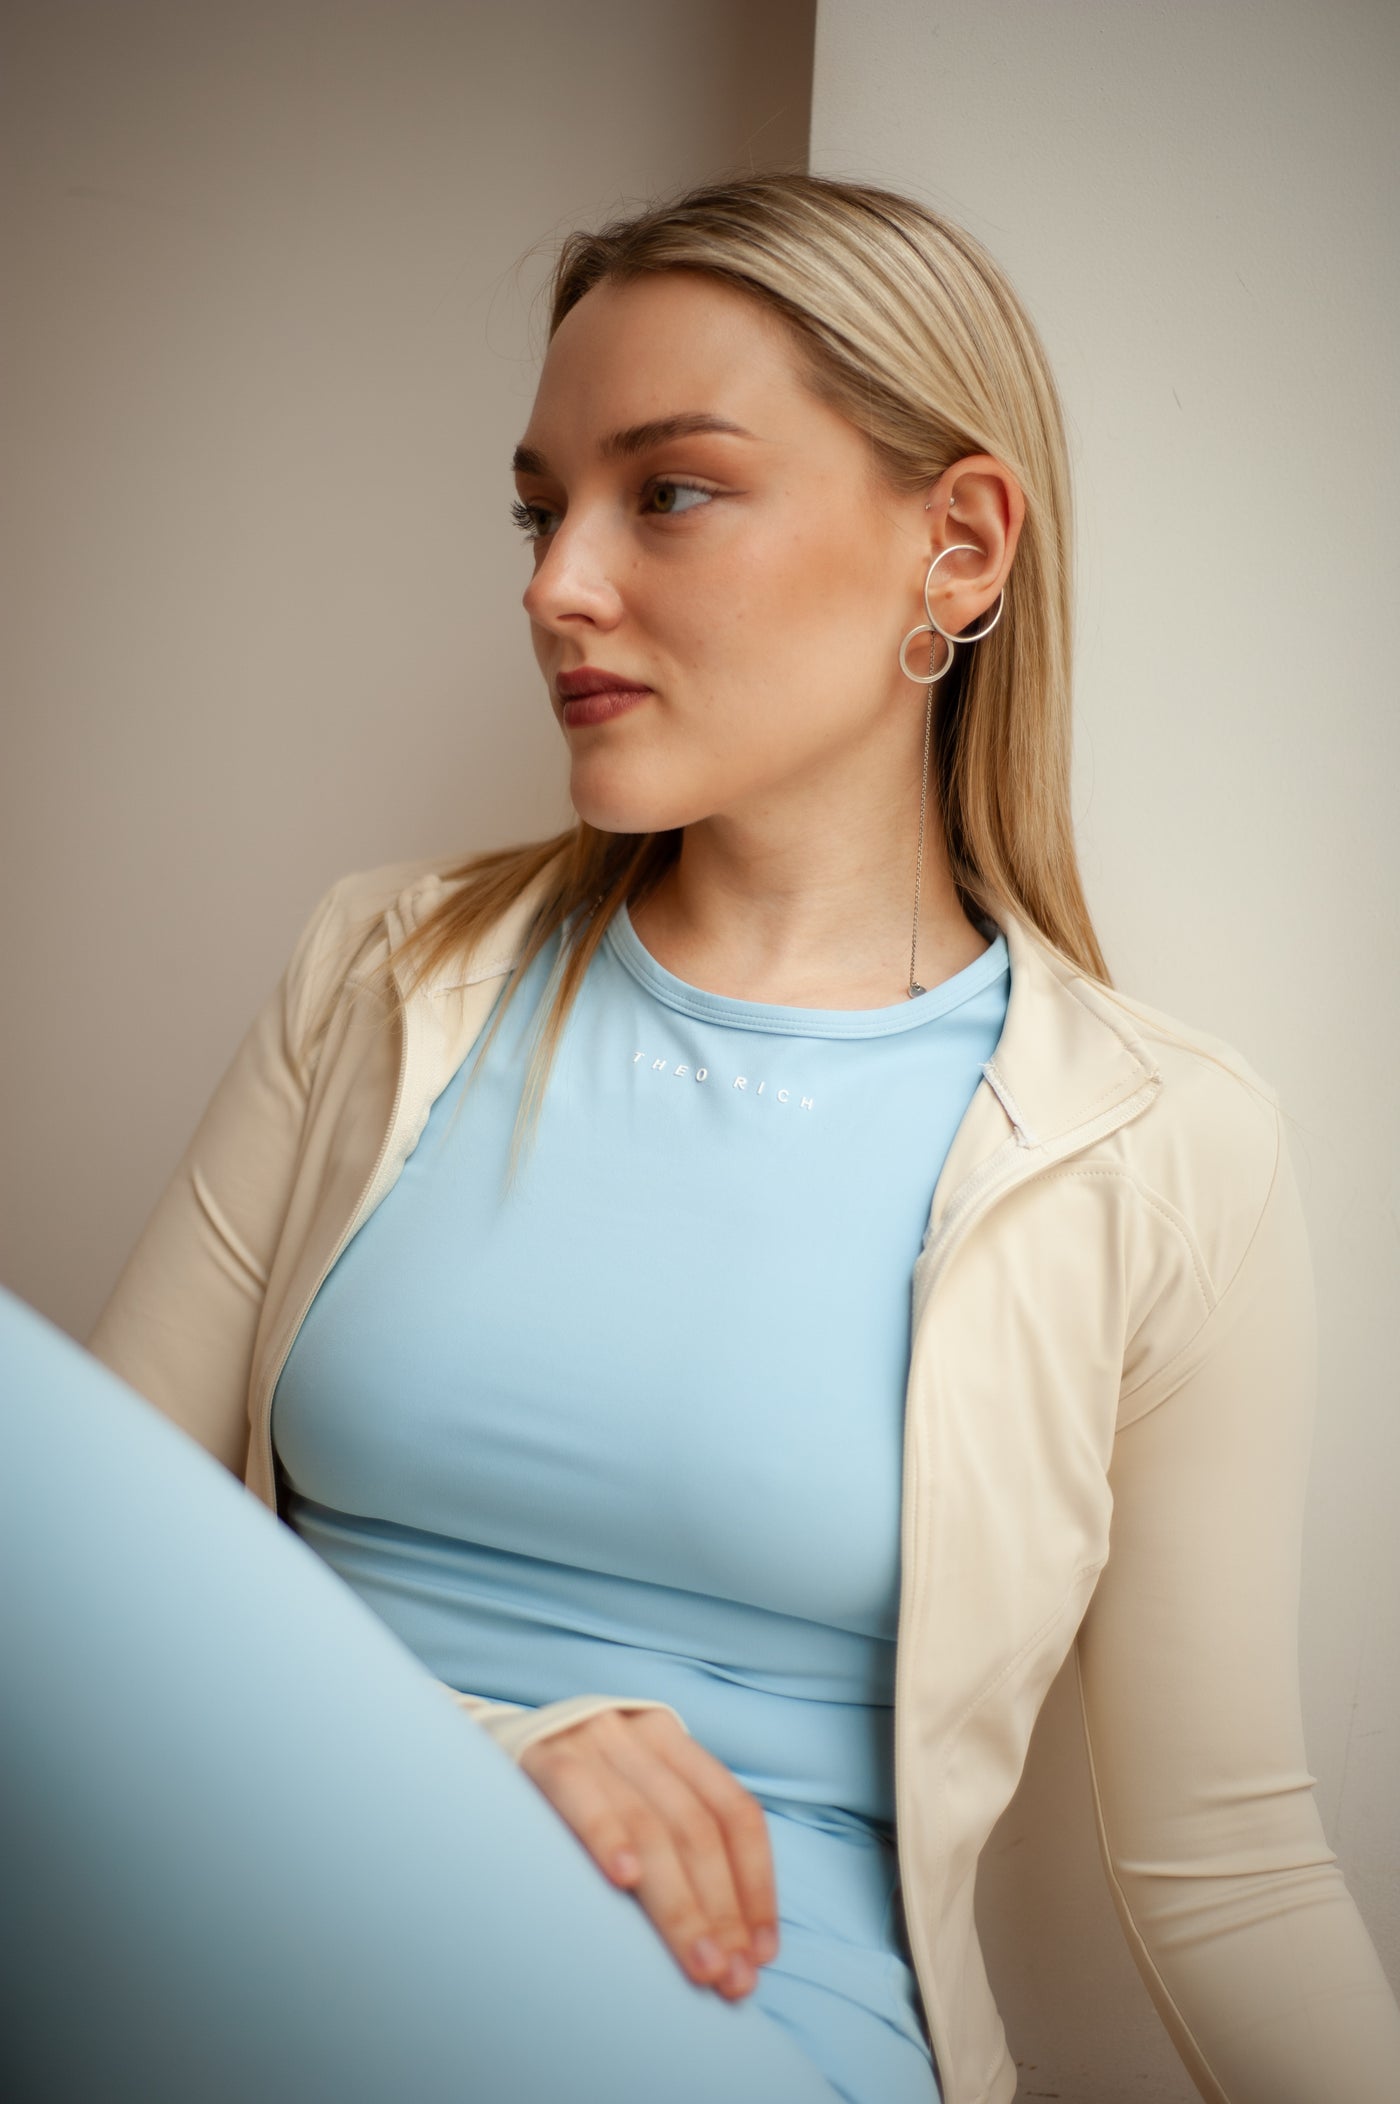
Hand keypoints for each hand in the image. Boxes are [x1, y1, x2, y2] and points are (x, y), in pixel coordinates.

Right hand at [518, 1705, 779, 1998]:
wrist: (479, 1753)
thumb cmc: (573, 1797)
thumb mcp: (633, 1799)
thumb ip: (676, 1844)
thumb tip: (733, 1939)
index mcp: (671, 1740)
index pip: (734, 1812)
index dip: (755, 1883)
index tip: (760, 1951)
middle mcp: (638, 1733)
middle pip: (698, 1829)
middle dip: (722, 1911)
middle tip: (731, 1977)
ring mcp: (591, 1740)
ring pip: (652, 1827)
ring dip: (681, 1904)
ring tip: (698, 1961)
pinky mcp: (543, 1756)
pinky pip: (583, 1798)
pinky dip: (609, 1839)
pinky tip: (624, 1882)